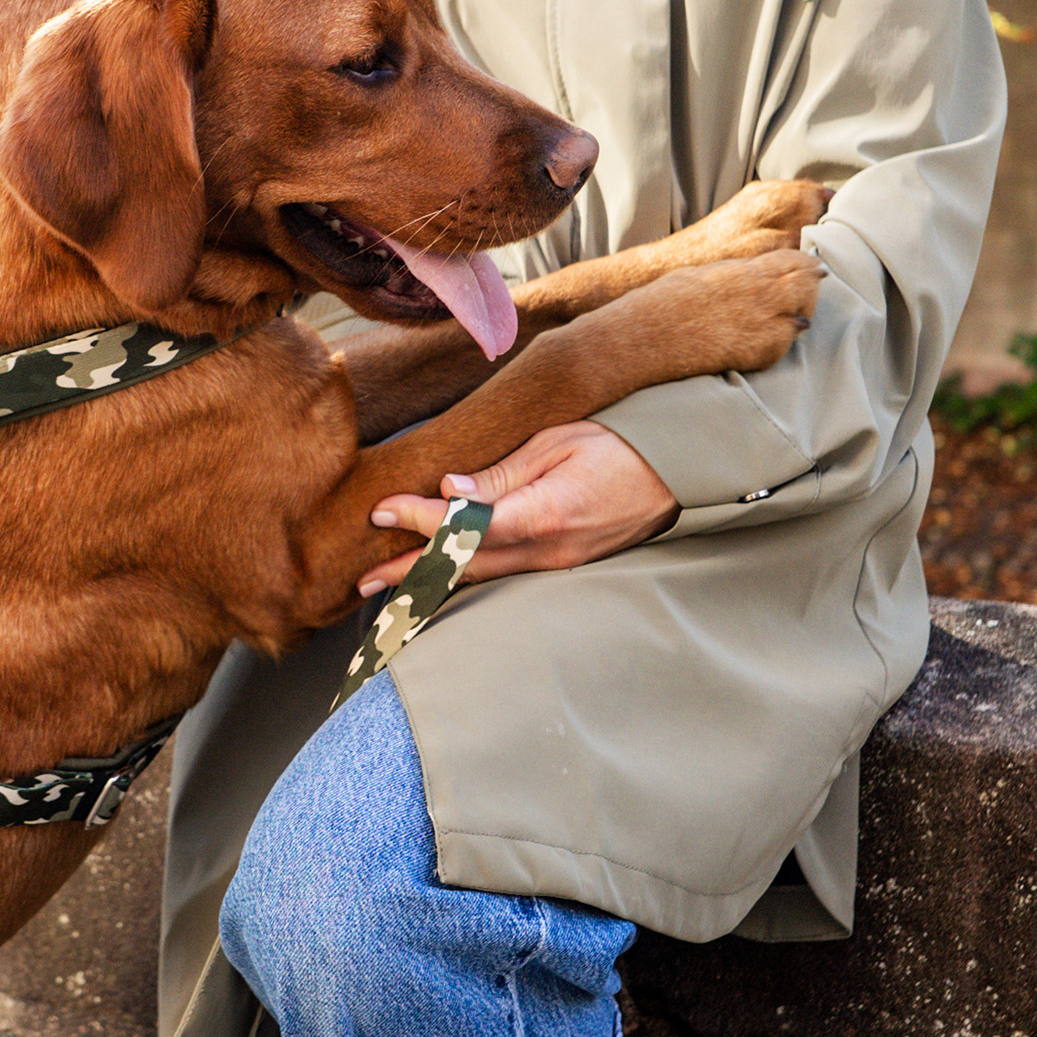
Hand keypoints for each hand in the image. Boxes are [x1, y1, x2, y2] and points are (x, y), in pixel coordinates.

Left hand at [359, 421, 679, 597]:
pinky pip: (501, 575)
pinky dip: (463, 578)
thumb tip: (449, 487)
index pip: (468, 525)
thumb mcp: (557, 443)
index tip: (381, 511)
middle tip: (361, 582)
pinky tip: (436, 581)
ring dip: (430, 584)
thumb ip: (501, 472)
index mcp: (544, 513)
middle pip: (464, 566)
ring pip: (480, 577)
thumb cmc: (617, 447)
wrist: (675, 476)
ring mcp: (554, 565)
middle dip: (410, 573)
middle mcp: (546, 550)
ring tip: (384, 593)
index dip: (421, 521)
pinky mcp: (558, 566)